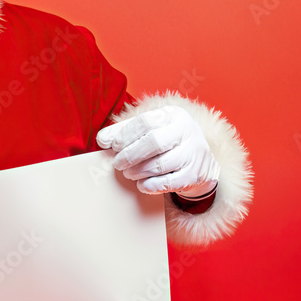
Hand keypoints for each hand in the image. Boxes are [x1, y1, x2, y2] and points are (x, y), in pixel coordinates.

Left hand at [96, 105, 218, 197]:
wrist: (199, 163)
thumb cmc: (167, 143)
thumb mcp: (149, 130)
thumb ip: (124, 131)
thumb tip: (102, 139)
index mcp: (173, 115)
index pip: (145, 121)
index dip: (125, 135)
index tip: (113, 146)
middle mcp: (187, 130)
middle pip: (154, 142)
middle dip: (130, 155)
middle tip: (118, 164)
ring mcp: (194, 153)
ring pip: (161, 164)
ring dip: (138, 171)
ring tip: (128, 173)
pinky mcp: (195, 175)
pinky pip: (169, 182)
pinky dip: (151, 185)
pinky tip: (142, 184)